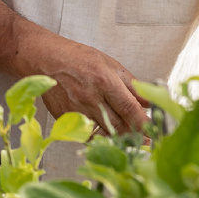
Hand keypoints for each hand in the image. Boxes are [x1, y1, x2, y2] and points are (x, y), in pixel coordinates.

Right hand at [29, 35, 149, 133]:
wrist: (44, 60)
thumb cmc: (77, 58)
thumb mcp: (109, 63)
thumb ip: (130, 84)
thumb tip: (148, 100)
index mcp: (103, 80)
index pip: (129, 108)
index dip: (144, 123)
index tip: (154, 131)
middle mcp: (90, 98)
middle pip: (118, 126)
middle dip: (135, 135)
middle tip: (146, 139)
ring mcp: (76, 111)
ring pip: (104, 134)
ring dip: (119, 139)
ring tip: (129, 139)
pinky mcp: (66, 120)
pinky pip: (88, 135)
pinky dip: (100, 138)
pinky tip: (106, 134)